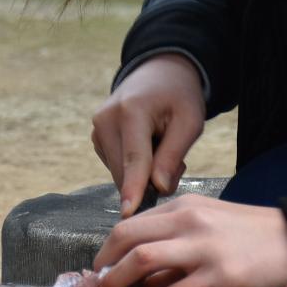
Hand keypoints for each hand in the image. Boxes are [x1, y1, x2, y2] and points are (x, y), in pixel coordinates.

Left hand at [90, 194, 286, 286]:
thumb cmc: (253, 234)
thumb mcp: (210, 221)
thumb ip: (177, 238)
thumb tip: (142, 273)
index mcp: (183, 205)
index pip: (132, 223)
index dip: (108, 249)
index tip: (101, 269)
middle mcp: (188, 220)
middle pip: (126, 237)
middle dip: (103, 263)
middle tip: (96, 286)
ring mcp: (203, 247)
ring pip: (142, 260)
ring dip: (116, 283)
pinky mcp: (219, 275)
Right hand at [91, 53, 205, 216]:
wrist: (159, 72)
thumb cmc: (179, 96)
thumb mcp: (190, 121)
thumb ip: (173, 155)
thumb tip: (158, 188)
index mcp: (130, 110)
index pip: (134, 158)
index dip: (134, 188)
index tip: (128, 214)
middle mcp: (106, 119)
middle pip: (125, 171)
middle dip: (151, 180)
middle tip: (177, 162)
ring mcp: (97, 128)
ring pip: (119, 173)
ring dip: (144, 174)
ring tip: (162, 148)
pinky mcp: (96, 137)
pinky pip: (116, 167)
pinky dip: (134, 167)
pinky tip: (148, 147)